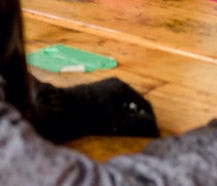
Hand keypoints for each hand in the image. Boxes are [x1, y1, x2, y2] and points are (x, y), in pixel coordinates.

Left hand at [30, 77, 157, 141]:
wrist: (63, 107)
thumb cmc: (91, 113)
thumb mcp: (116, 120)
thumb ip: (137, 123)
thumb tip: (154, 127)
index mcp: (122, 87)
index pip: (144, 104)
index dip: (150, 119)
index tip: (154, 132)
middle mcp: (116, 84)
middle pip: (135, 103)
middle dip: (140, 118)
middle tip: (144, 133)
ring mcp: (105, 87)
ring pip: (124, 104)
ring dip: (130, 117)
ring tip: (131, 131)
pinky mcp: (97, 93)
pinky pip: (115, 104)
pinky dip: (120, 115)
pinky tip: (116, 124)